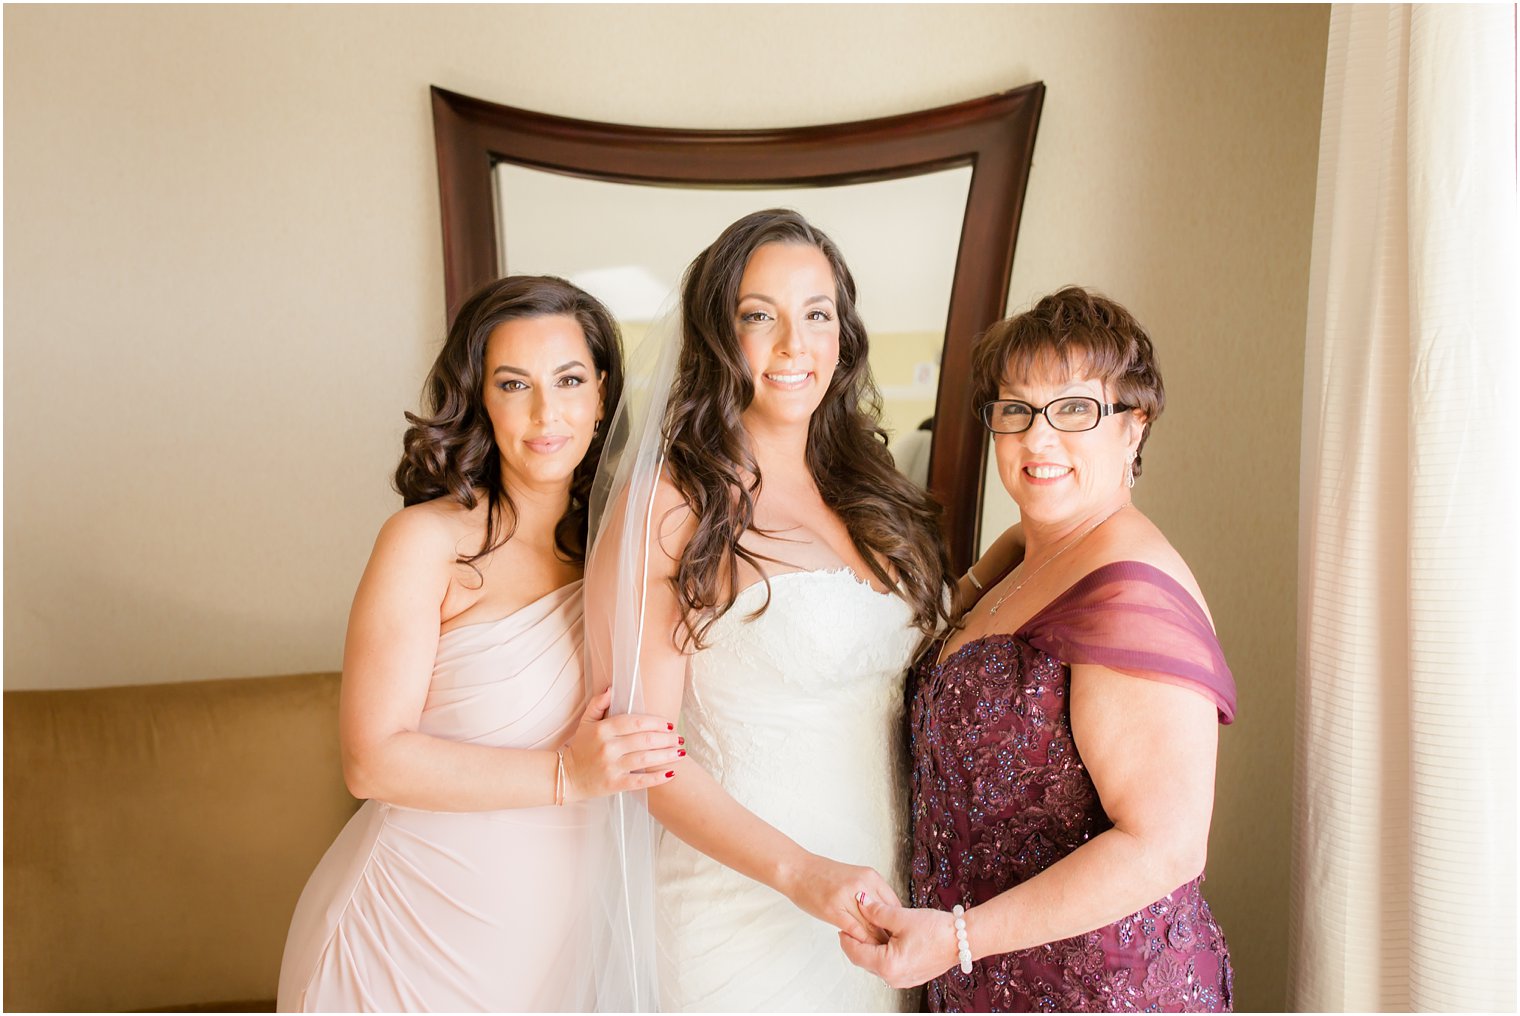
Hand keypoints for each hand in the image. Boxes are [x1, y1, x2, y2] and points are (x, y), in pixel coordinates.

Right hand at [560, 690, 683, 801]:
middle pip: (645, 740)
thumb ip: (598, 704)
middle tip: (680, 738)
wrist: (567, 777)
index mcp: (603, 730)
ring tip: (681, 752)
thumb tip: (612, 688)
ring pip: (646, 759)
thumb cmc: (581, 748)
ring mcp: (612, 767)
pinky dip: (657, 778)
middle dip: (667, 739)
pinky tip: (671, 773)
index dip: (656, 722)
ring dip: (667, 755)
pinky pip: (640, 782)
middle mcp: (608, 747)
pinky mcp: (614, 785)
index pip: (636, 722)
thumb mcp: (586, 722)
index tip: (669, 724)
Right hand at [780, 853, 901, 944]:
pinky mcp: (834, 910)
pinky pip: (856, 931)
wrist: (797, 870)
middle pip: (886, 917)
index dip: (897, 924)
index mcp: (871, 876)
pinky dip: (861, 942)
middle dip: (889, 935)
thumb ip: (871, 894)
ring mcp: (848, 897)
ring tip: (880, 954)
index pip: (895, 905)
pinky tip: (861, 947)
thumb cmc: (823, 876)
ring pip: (872, 927)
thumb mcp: (855, 878)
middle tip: (892, 950)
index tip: (897, 937)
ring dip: (877, 942)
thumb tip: (886, 917)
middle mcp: (863, 885)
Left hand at [838, 894, 960, 989]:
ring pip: (876, 963)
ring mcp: (903, 980)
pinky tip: (887, 937)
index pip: (856, 953)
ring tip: (872, 928)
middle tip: (855, 924)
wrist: (964, 940)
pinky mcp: (911, 977)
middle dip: (858, 942)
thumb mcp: (902, 917)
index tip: (842, 926)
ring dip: (871, 947)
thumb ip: (876, 911)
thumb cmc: (937, 931)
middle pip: (864, 960)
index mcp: (888, 965)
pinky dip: (883, 953)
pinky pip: (889, 966)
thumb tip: (861, 902)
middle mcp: (893, 978)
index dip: (847, 938)